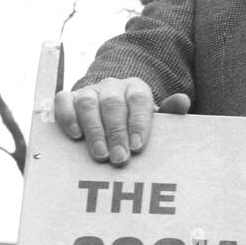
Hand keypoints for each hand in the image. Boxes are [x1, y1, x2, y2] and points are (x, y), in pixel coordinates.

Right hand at [54, 77, 190, 165]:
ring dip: (94, 130)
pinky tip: (75, 136)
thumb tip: (182, 101)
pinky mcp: (68, 99)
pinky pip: (63, 101)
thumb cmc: (136, 123)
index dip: (138, 122)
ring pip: (87, 103)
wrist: (111, 113)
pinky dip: (67, 117)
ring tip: (100, 155)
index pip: (139, 99)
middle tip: (120, 158)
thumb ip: (170, 113)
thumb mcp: (155, 120)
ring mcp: (89, 91)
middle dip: (116, 132)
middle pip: (113, 103)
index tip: (137, 147)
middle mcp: (112, 86)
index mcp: (136, 88)